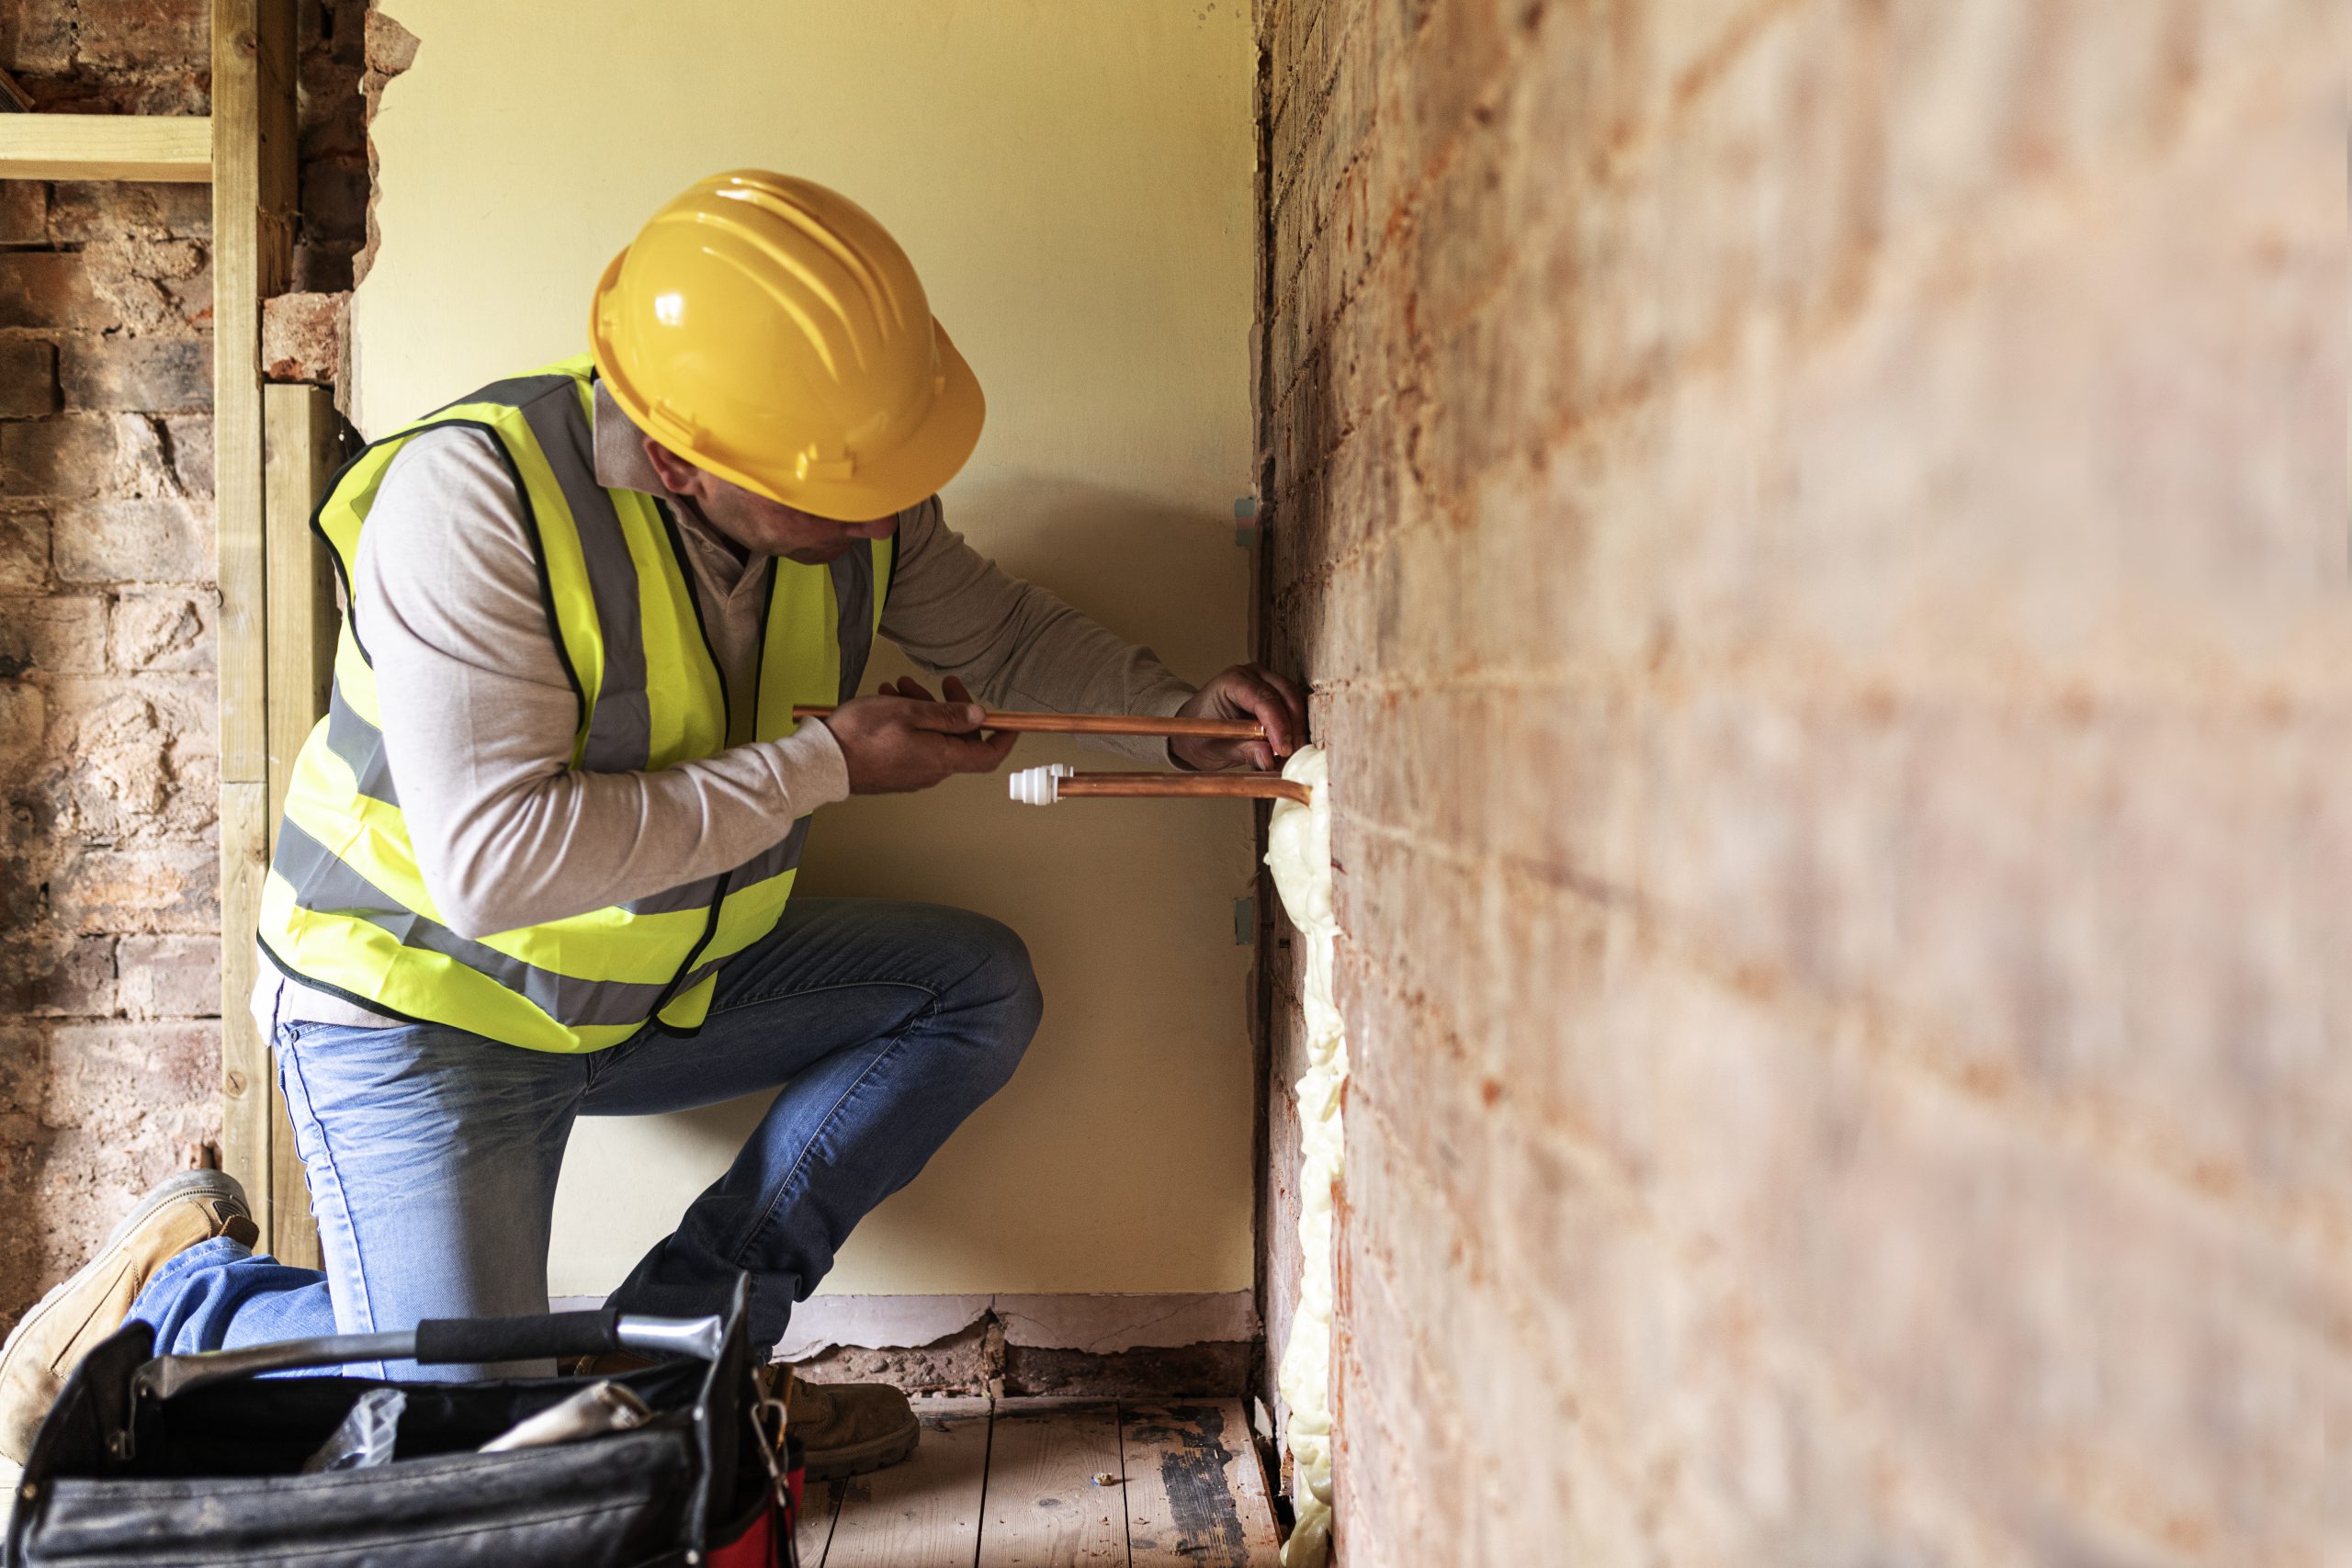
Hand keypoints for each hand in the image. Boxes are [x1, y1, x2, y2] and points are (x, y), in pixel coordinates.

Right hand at [818, 675, 1016, 792]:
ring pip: (932, 736)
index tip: (1010, 721)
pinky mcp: (895, 772)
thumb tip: (980, 718)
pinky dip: (909, 722)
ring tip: (901, 686)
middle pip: (957, 738)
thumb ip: (948, 715)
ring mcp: (912, 773)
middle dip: (950, 706)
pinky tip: (890, 700)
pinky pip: (913, 744)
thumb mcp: (908, 712)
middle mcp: (932, 771)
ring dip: (923, 708)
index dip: (1003, 738)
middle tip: (941, 683)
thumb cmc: (861, 736)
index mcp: (942, 758)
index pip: (987, 756)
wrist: (822, 762)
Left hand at [1171, 664, 1307, 771]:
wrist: (1195, 730)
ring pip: (1295, 699)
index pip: (1263, 699)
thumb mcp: (1218, 748)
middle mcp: (1252, 674)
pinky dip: (1295, 727)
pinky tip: (1290, 747)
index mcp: (1232, 681)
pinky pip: (1294, 706)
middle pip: (1286, 694)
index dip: (1278, 725)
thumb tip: (1269, 759)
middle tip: (1292, 755)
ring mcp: (1266, 680)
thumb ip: (1244, 751)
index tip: (1283, 750)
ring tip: (1291, 754)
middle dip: (1293, 727)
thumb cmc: (1202, 734)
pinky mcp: (1276, 691)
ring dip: (1298, 727)